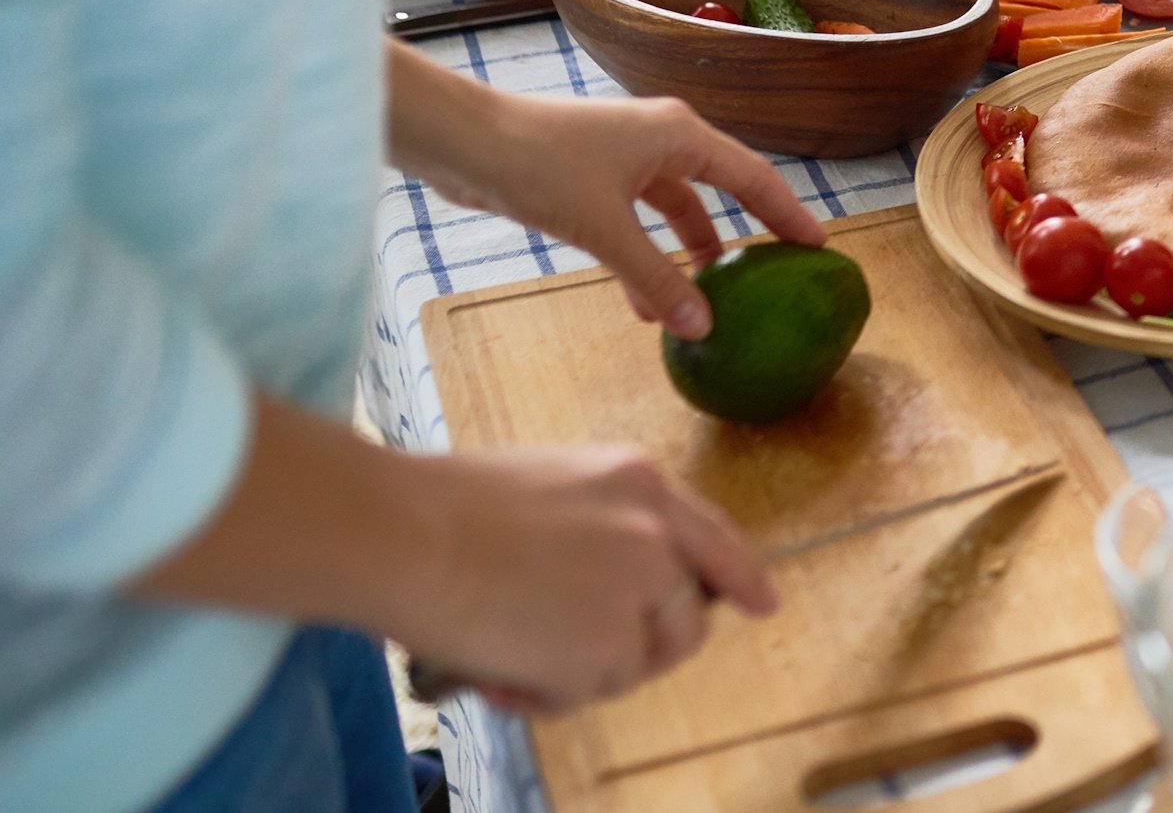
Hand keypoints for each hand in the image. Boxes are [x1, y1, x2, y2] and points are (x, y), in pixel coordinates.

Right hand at [136, 396, 770, 717]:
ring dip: (588, 670)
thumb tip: (622, 575)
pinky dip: (546, 695)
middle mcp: (658, 536)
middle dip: (643, 646)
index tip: (763, 604)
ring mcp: (639, 593)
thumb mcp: (557, 482)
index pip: (715, 540)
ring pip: (641, 661)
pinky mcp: (607, 649)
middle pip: (686, 619)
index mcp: (644, 484)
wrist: (403, 534)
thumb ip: (608, 521)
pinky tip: (500, 671)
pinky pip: (592, 692)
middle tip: (577, 654)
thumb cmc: (447, 506)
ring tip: (517, 653)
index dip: (740, 578)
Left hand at [385, 46, 821, 337]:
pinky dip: (646, 256)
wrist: (463, 140)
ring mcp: (627, 157)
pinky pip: (639, 219)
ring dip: (688, 253)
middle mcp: (662, 139)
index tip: (818, 246)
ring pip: (676, 208)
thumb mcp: (605, 230)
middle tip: (777, 271)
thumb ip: (656, 279)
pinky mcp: (594, 176)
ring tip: (708, 300)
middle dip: (745, 233)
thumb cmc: (538, 168)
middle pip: (722, 190)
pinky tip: (641, 303)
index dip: (790, 213)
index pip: (755, 178)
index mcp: (680, 136)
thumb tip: (703, 326)